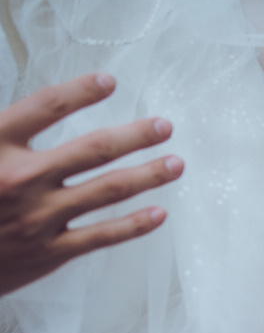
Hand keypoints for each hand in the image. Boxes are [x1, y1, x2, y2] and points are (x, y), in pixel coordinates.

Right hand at [0, 73, 183, 295]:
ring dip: (148, 175)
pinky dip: (135, 225)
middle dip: (135, 136)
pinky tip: (160, 213)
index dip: (80, 92)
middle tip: (165, 125)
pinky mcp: (50, 252)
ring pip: (107, 191)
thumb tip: (39, 111)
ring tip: (176, 163)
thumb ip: (4, 130)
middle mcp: (21, 178)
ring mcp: (39, 217)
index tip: (110, 81)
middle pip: (92, 149)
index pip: (45, 107)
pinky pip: (102, 236)